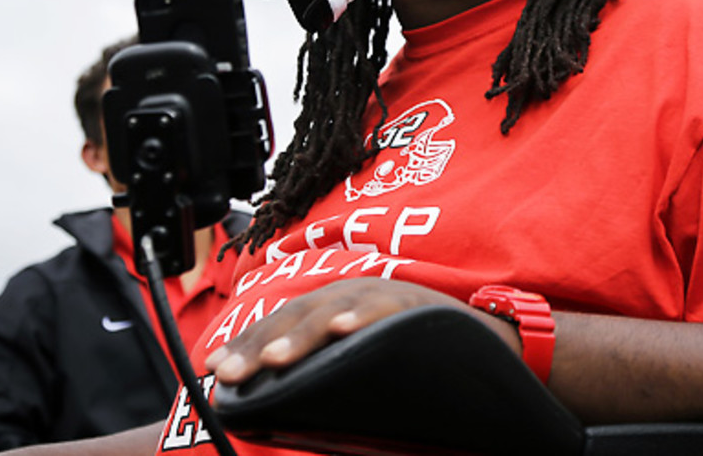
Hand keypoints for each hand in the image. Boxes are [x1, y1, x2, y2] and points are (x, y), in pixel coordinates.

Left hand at [204, 277, 518, 385]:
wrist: (488, 343)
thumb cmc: (415, 357)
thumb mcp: (362, 363)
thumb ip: (328, 373)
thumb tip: (282, 405)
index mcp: (334, 309)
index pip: (282, 324)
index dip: (248, 344)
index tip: (213, 371)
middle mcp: (353, 296)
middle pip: (296, 315)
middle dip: (259, 343)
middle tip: (228, 373)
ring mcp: (385, 298)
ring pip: (334, 311)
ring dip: (302, 334)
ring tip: (276, 359)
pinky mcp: (417, 307)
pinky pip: (385, 310)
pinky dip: (362, 318)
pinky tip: (341, 330)